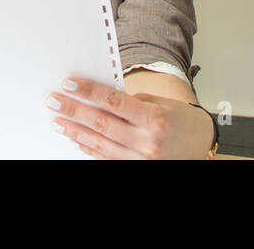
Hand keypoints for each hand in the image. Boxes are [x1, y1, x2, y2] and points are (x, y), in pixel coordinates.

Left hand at [47, 76, 216, 158]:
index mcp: (154, 118)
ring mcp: (141, 159)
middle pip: (102, 123)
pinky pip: (107, 158)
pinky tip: (77, 139)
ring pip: (100, 143)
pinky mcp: (136, 168)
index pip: (113, 102)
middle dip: (74, 111)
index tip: (69, 84)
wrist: (199, 143)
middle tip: (54, 101)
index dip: (89, 92)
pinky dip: (89, 148)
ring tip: (58, 121)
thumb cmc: (180, 119)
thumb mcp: (159, 103)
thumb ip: (130, 102)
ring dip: (76, 131)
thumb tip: (98, 97)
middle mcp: (146, 141)